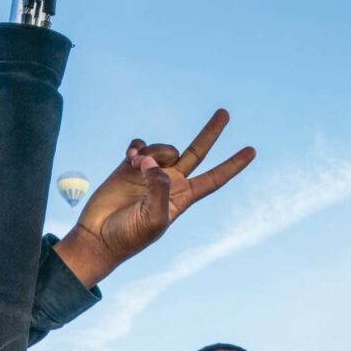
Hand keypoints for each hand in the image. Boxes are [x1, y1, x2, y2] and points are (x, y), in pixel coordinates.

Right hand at [55, 109, 254, 287]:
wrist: (98, 237)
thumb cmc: (129, 236)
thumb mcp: (153, 219)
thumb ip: (160, 189)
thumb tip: (153, 162)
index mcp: (183, 198)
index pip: (214, 179)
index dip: (233, 165)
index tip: (251, 151)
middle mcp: (170, 182)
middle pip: (198, 152)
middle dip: (211, 133)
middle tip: (225, 113)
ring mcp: (150, 173)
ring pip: (164, 147)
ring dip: (152, 150)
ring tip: (136, 164)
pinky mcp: (129, 167)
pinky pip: (140, 146)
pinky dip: (137, 147)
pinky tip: (130, 158)